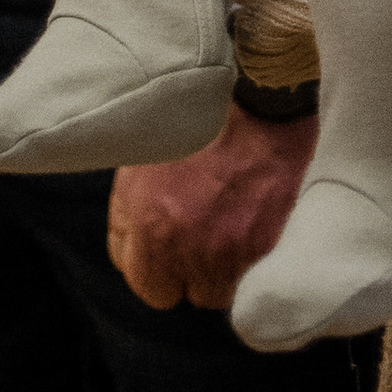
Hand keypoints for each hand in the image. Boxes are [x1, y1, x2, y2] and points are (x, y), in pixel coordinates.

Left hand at [108, 106, 318, 311]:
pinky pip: (244, 280)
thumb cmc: (201, 116)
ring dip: (214, 272)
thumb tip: (131, 242)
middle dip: (178, 274)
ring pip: (210, 294)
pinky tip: (246, 230)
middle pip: (170, 294)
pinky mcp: (259, 248)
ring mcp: (221, 250)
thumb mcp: (145, 154)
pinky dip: (245, 263)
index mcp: (146, 218)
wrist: (261, 97)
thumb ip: (130, 207)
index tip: (163, 247)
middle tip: (193, 244)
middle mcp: (180, 243)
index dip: (150, 262)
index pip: (136, 277)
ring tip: (224, 234)